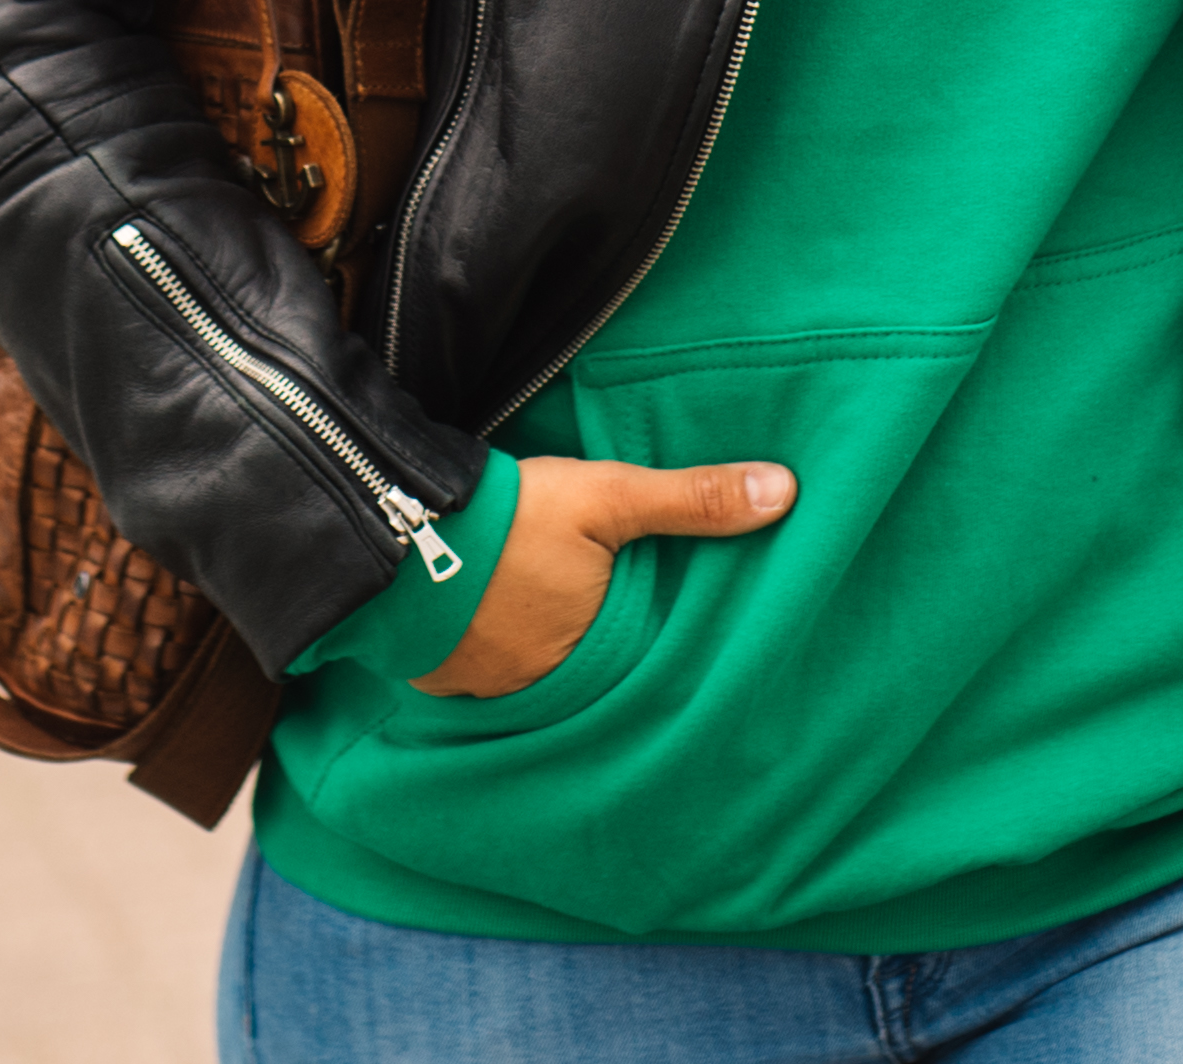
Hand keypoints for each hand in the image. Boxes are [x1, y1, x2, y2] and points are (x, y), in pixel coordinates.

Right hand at [412, 457, 789, 697]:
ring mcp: (490, 691)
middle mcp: (546, 687)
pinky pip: (486, 681)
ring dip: (547, 660)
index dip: (656, 647)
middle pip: (589, 676)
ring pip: (538, 680)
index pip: (645, 665)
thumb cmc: (513, 519)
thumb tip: (787, 492)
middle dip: (601, 658)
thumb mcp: (611, 497)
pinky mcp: (445, 680)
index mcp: (596, 654)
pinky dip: (498, 662)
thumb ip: (693, 499)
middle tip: (611, 630)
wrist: (395, 527)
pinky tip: (501, 634)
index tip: (667, 634)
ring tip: (557, 631)